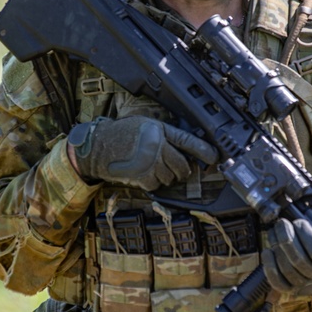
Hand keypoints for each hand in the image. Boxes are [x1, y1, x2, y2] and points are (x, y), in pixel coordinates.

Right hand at [67, 116, 217, 190]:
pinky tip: (146, 174)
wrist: (98, 146)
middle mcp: (155, 145)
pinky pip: (157, 185)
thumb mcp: (144, 126)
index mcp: (158, 130)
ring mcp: (148, 161)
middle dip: (184, 170)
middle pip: (181, 164)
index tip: (214, 156)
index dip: (203, 149)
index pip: (186, 140)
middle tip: (181, 171)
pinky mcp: (140, 175)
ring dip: (167, 177)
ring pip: (170, 177)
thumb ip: (163, 135)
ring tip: (156, 169)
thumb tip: (184, 150)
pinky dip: (154, 183)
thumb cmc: (121, 135)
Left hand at [261, 217, 311, 295]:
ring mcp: (305, 284)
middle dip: (286, 238)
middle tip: (282, 223)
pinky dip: (270, 267)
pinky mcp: (291, 288)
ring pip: (287, 269)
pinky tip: (268, 251)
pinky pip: (278, 283)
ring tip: (274, 231)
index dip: (305, 234)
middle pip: (299, 260)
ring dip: (276, 247)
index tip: (299, 222)